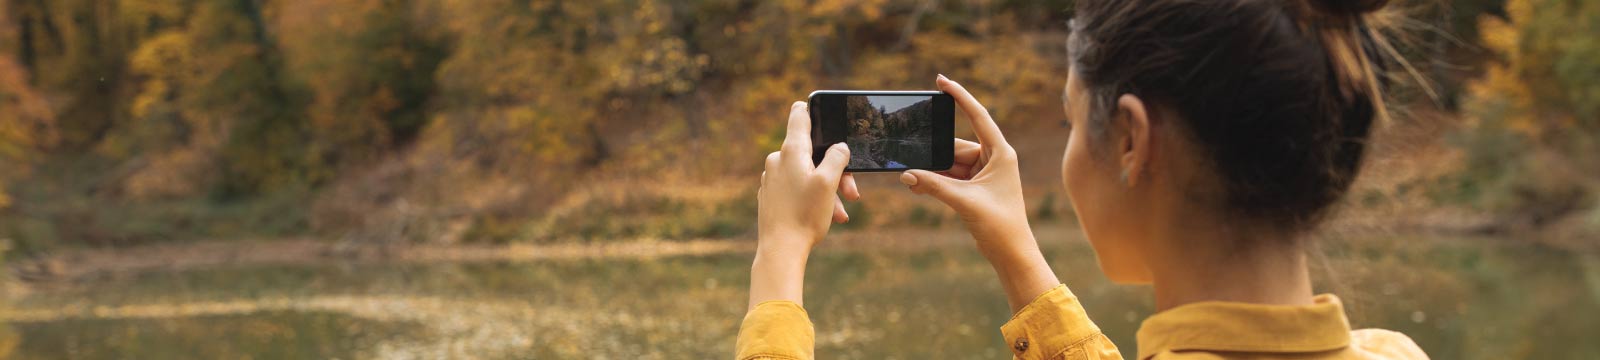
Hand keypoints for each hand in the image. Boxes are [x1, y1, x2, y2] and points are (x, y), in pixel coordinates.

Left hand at [749, 101, 856, 309]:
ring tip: (840, 213)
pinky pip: (797, 190)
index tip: (820, 109)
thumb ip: (837, 158)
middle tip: (851, 192)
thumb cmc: (804, 215)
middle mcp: (777, 161)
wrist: (780, 250)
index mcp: (791, 151)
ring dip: (828, 191)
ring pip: (807, 175)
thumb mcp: (829, 183)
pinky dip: (814, 199)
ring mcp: (772, 179)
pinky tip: (827, 217)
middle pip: (812, 153)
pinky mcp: (772, 196)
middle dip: (835, 171)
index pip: (799, 116)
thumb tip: (839, 147)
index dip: (812, 109)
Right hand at [899, 75, 1058, 310]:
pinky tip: (916, 186)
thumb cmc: (1000, 225)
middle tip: (910, 158)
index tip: (942, 80)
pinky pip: (949, 177)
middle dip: (933, 154)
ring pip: (949, 163)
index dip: (960, 96)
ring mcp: (983, 173)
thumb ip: (934, 185)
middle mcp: (993, 158)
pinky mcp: (974, 187)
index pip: (977, 116)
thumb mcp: (964, 202)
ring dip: (931, 171)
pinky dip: (934, 181)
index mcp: (1000, 153)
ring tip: (911, 180)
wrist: (1011, 253)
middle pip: (955, 146)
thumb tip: (907, 175)